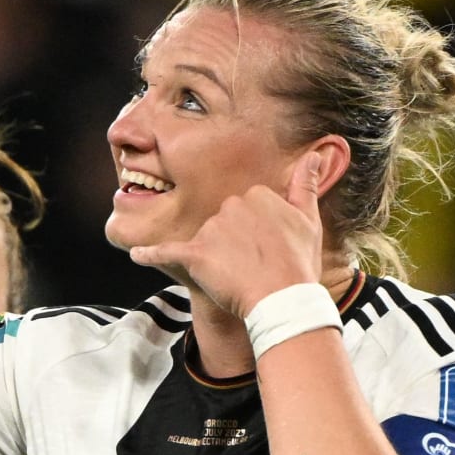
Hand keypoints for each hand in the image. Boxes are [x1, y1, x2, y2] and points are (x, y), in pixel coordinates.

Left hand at [128, 152, 324, 316]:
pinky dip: (151, 255)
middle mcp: (231, 205)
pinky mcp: (195, 254)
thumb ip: (306, 185)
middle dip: (233, 243)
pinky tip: (138, 255)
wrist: (284, 300)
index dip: (255, 233)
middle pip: (223, 222)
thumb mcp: (308, 221)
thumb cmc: (298, 265)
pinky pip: (166, 251)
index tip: (267, 250)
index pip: (247, 209)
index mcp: (257, 195)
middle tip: (254, 266)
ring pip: (205, 239)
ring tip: (237, 277)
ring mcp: (212, 229)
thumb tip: (315, 154)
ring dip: (214, 257)